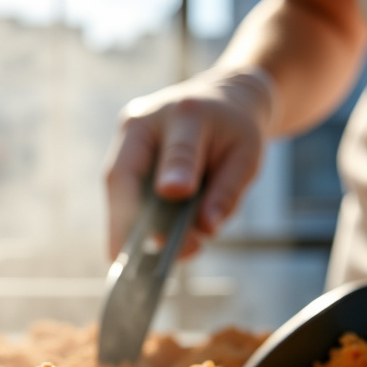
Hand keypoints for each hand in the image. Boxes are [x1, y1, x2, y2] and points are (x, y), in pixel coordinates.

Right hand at [103, 67, 276, 258]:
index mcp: (181, 113)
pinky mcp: (126, 164)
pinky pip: (127, 200)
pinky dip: (139, 226)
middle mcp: (141, 125)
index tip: (170, 212)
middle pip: (123, 179)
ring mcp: (128, 145)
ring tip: (160, 261)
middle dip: (126, 224)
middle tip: (130, 263)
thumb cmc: (236, 129)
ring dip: (132, 230)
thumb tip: (205, 228)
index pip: (175, 151)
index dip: (169, 181)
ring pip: (120, 194)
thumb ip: (227, 191)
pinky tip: (158, 247)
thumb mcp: (246, 154)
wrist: (221, 103)